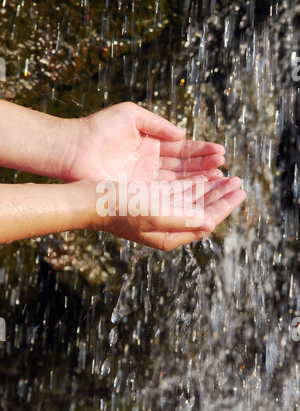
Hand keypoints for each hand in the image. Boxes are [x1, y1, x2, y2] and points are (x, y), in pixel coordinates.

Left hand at [68, 102, 225, 182]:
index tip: (221, 153)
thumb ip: (158, 124)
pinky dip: (182, 192)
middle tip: (226, 169)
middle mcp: (151, 164)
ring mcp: (145, 179)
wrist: (74, 149)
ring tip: (219, 179)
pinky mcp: (137, 191)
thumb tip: (183, 134)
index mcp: (151, 144)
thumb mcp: (131, 116)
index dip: (201, 152)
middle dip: (205, 168)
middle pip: (184, 167)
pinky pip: (164, 192)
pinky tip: (199, 190)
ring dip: (198, 181)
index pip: (182, 150)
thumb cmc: (99, 128)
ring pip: (178, 181)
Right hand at [92, 175, 246, 250]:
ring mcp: (158, 213)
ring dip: (209, 188)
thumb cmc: (120, 207)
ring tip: (225, 176)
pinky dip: (192, 184)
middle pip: (202, 210)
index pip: (206, 221)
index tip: (240, 191)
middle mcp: (166, 226)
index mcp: (170, 235)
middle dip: (220, 196)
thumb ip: (184, 220)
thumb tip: (210, 224)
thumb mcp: (155, 213)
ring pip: (192, 200)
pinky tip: (202, 175)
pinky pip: (178, 192)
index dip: (224, 206)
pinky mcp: (151, 200)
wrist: (90, 199)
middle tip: (238, 181)